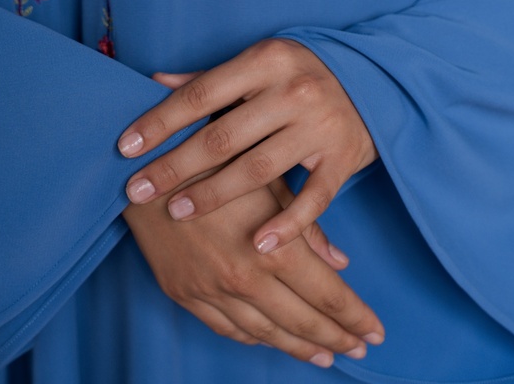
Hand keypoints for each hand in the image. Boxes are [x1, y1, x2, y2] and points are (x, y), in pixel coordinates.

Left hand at [117, 38, 378, 253]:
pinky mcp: (342, 159)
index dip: (161, 121)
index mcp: (265, 61)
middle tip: (139, 188)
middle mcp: (292, 91)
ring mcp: (319, 126)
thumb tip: (154, 82)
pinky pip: (313, 199)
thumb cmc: (297, 75)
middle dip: (176, 165)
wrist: (373, 83)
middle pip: (223, 135)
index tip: (126, 147)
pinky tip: (256, 244)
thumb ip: (208, 78)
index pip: (201, 94)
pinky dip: (286, 224)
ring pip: (258, 169)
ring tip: (178, 211)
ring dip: (214, 194)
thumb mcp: (256, 65)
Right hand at [122, 176, 384, 366]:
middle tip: (359, 347)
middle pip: (302, 322)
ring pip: (266, 333)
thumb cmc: (209, 158)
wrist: (137, 167)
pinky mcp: (184, 293)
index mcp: (270, 247)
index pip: (326, 295)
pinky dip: (255, 337)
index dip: (354, 315)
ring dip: (298, 347)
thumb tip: (340, 261)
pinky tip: (271, 339)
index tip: (376, 330)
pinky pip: (227, 328)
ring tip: (324, 355)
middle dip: (336, 337)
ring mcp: (210, 291)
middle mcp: (243, 278)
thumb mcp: (266, 179)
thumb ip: (304, 224)